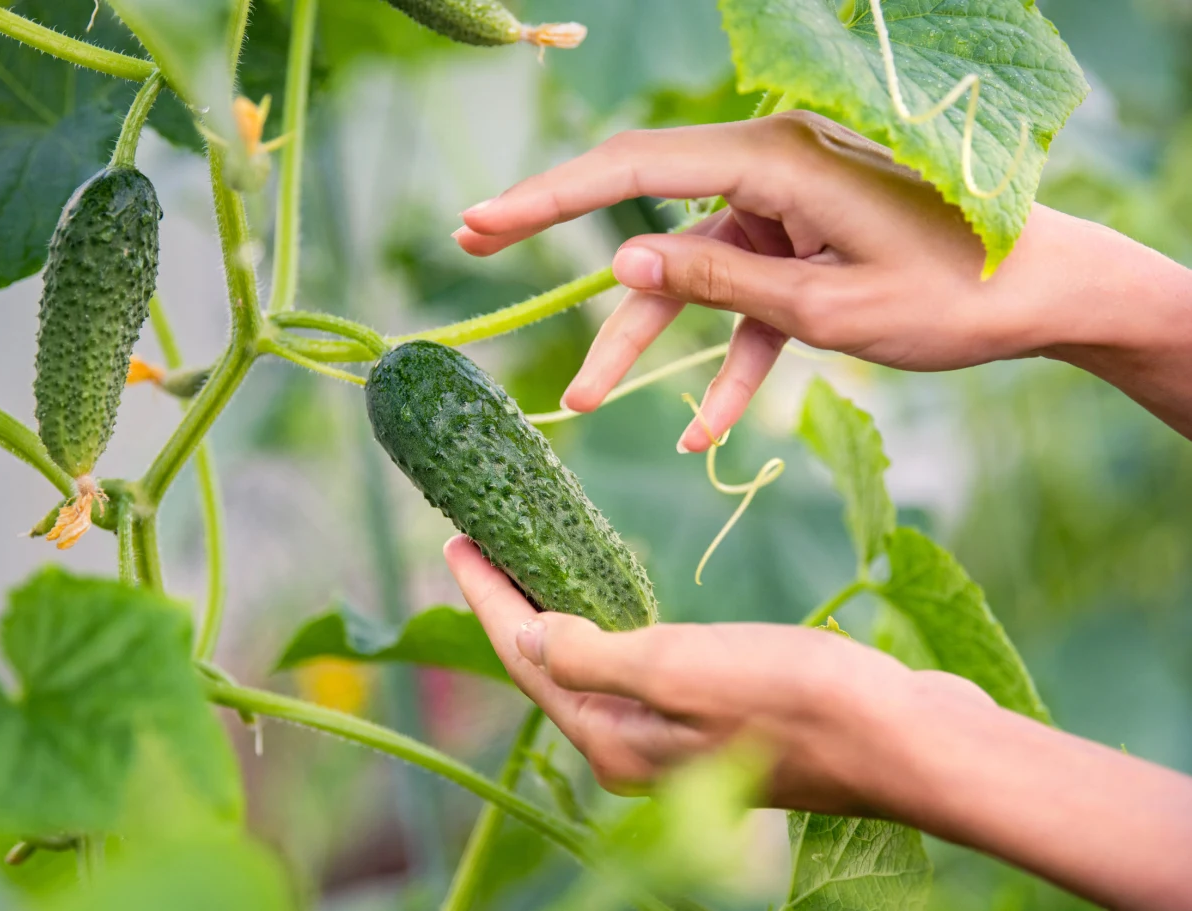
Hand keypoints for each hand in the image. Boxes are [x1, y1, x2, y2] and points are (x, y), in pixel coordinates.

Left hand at [445, 535, 1191, 910]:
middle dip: (511, 600)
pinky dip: (610, 620)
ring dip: (557, 607)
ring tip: (531, 554)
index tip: (455, 537)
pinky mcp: (715, 714)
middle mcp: (634, 745)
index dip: (485, 596)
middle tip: (482, 535)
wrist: (904, 737)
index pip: (525, 657)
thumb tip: (525, 637)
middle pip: (550, 661)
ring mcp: (675, 734)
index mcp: (613, 738)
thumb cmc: (793, 698)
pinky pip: (637, 660)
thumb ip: (592, 656)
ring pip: (592, 661)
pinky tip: (611, 594)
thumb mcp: (678, 668)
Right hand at [453, 112, 1191, 445]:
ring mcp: (788, 212)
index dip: (547, 197)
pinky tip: (700, 434)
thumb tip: (622, 262)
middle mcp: (772, 173)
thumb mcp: (823, 306)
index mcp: (774, 162)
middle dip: (569, 246)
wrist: (1050, 296)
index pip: (635, 171)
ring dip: (648, 339)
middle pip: (649, 209)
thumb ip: (718, 283)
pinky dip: (727, 361)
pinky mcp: (807, 251)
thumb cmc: (951, 298)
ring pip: (695, 273)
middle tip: (480, 251)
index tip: (479, 223)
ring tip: (585, 397)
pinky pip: (749, 304)